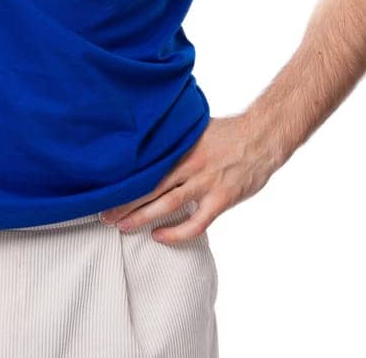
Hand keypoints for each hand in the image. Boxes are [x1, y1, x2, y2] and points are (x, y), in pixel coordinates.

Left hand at [98, 113, 278, 243]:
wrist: (262, 137)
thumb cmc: (229, 133)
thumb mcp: (196, 129)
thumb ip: (175, 140)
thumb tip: (149, 142)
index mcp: (181, 147)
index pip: (146, 166)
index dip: (124, 181)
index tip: (104, 190)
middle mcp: (190, 165)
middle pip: (150, 187)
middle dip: (124, 203)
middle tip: (103, 215)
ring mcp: (206, 183)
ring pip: (167, 205)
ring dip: (142, 218)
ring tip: (122, 227)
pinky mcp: (221, 199)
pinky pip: (196, 223)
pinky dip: (176, 233)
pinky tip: (159, 236)